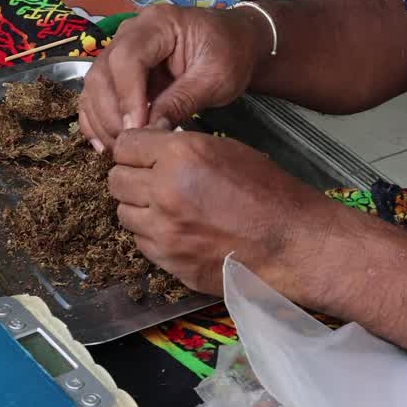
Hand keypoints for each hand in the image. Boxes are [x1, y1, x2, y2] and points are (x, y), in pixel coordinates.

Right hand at [79, 4, 269, 153]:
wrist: (235, 43)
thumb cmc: (231, 55)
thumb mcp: (215, 79)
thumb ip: (182, 101)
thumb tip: (150, 132)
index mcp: (159, 23)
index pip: (128, 57)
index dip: (127, 96)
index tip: (138, 129)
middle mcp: (131, 31)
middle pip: (103, 71)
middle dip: (111, 113)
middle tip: (128, 145)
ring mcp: (120, 48)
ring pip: (94, 84)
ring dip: (100, 120)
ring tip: (118, 149)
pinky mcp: (118, 69)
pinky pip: (96, 93)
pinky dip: (95, 119)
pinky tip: (103, 145)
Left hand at [107, 128, 324, 295]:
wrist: (290, 242)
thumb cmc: (266, 192)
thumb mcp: (224, 149)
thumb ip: (180, 146)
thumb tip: (149, 144)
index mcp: (180, 157)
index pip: (124, 146)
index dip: (133, 149)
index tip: (142, 154)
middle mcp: (164, 192)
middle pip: (116, 180)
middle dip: (131, 177)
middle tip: (151, 179)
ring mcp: (164, 232)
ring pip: (123, 213)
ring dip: (139, 208)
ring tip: (166, 206)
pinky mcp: (169, 262)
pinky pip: (141, 242)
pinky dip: (152, 235)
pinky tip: (178, 229)